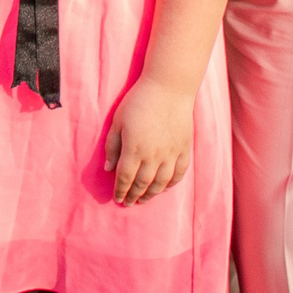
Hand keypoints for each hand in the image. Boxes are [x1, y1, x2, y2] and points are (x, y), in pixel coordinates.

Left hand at [103, 80, 194, 204]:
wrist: (168, 88)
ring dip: (151, 194)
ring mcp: (171, 154)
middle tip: (128, 203)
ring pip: (161, 183)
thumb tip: (109, 169)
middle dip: (134, 196)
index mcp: (134, 149)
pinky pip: (178, 174)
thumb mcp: (117, 121)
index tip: (117, 199)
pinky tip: (164, 187)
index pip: (125, 178)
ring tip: (143, 199)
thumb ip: (112, 146)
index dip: (120, 191)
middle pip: (142, 184)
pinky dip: (171, 184)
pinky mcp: (184, 150)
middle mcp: (153, 156)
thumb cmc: (138, 101)